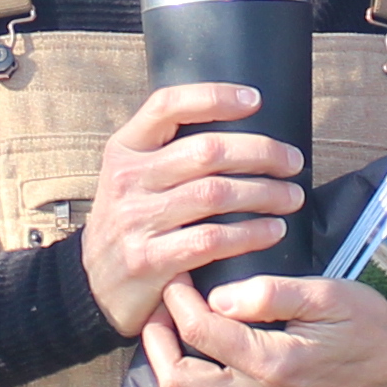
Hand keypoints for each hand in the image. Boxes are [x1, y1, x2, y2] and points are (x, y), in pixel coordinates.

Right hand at [76, 82, 303, 341]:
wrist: (93, 289)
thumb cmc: (132, 224)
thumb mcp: (133, 180)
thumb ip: (169, 154)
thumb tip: (241, 127)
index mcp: (124, 149)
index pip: (168, 105)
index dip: (214, 96)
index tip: (255, 100)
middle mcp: (126, 179)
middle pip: (206, 151)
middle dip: (260, 152)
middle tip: (292, 161)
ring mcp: (135, 220)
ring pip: (215, 194)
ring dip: (264, 193)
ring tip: (292, 196)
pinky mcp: (149, 260)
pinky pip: (212, 239)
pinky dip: (250, 233)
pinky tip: (272, 230)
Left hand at [142, 270, 386, 386]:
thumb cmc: (368, 327)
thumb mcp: (328, 294)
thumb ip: (272, 293)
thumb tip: (219, 298)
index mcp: (274, 362)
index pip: (200, 331)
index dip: (178, 300)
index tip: (179, 275)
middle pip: (177, 379)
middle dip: (157, 338)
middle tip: (161, 303)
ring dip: (170, 359)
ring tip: (173, 321)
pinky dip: (193, 376)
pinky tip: (198, 348)